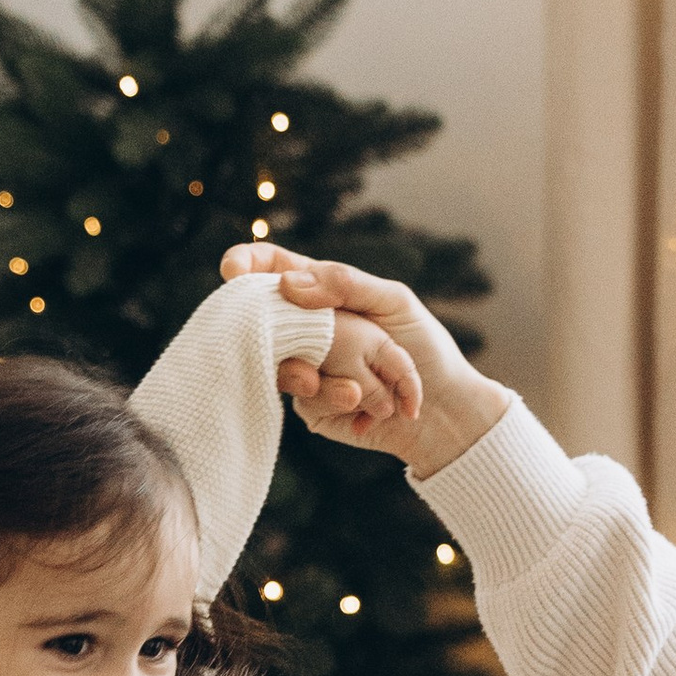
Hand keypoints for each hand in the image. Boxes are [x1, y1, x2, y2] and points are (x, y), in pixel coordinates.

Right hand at [222, 244, 508, 480]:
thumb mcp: (393, 301)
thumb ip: (345, 284)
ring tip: (360, 389)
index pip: (273, 268)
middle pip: (262, 319)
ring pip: (284, 364)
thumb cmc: (424, 346)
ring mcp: (305, 367)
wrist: (443, 411)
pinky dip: (340, 398)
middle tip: (309, 343)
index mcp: (322, 292)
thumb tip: (287, 284)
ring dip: (325, 374)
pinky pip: (307, 397)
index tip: (232, 270)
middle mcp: (307, 328)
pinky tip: (367, 406)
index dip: (246, 264)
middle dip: (276, 330)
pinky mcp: (312, 405)